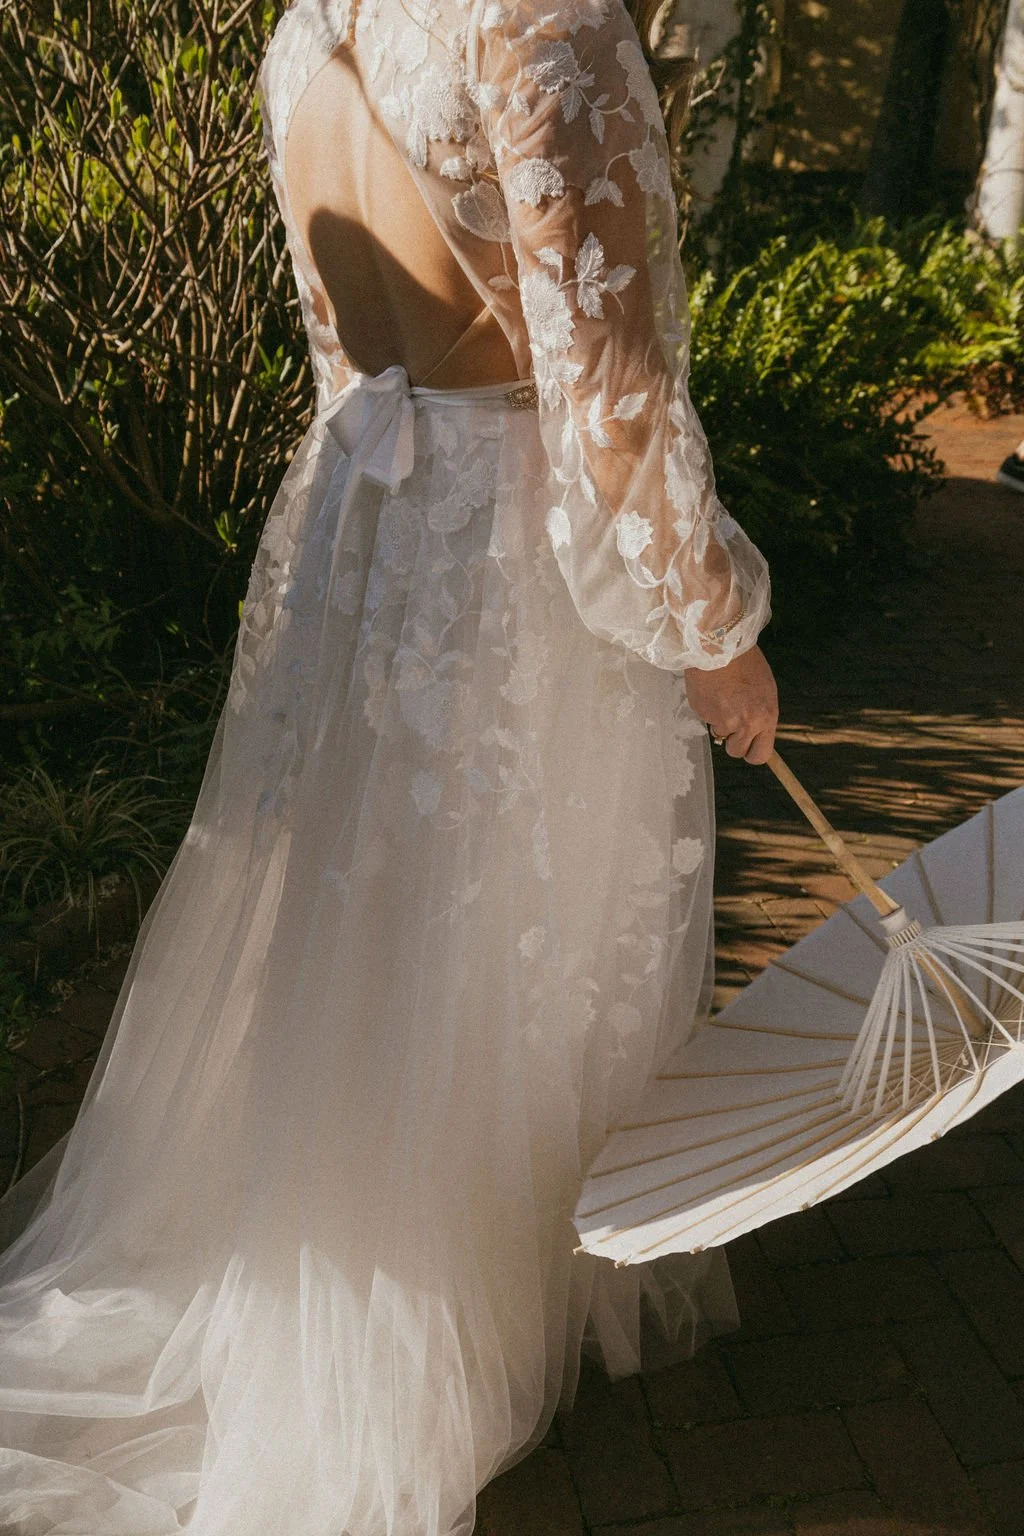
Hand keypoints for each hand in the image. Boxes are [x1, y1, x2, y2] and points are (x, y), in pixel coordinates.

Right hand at [683, 645, 778, 764]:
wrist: (720, 644)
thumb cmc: (745, 662)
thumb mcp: (765, 690)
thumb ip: (761, 715)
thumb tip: (755, 733)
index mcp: (766, 717)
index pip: (760, 755)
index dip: (751, 752)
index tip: (747, 746)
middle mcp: (746, 724)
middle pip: (736, 751)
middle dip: (733, 741)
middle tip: (731, 722)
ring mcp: (722, 720)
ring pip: (719, 735)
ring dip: (719, 722)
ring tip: (722, 697)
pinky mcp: (703, 713)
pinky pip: (706, 719)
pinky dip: (707, 708)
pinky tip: (711, 690)